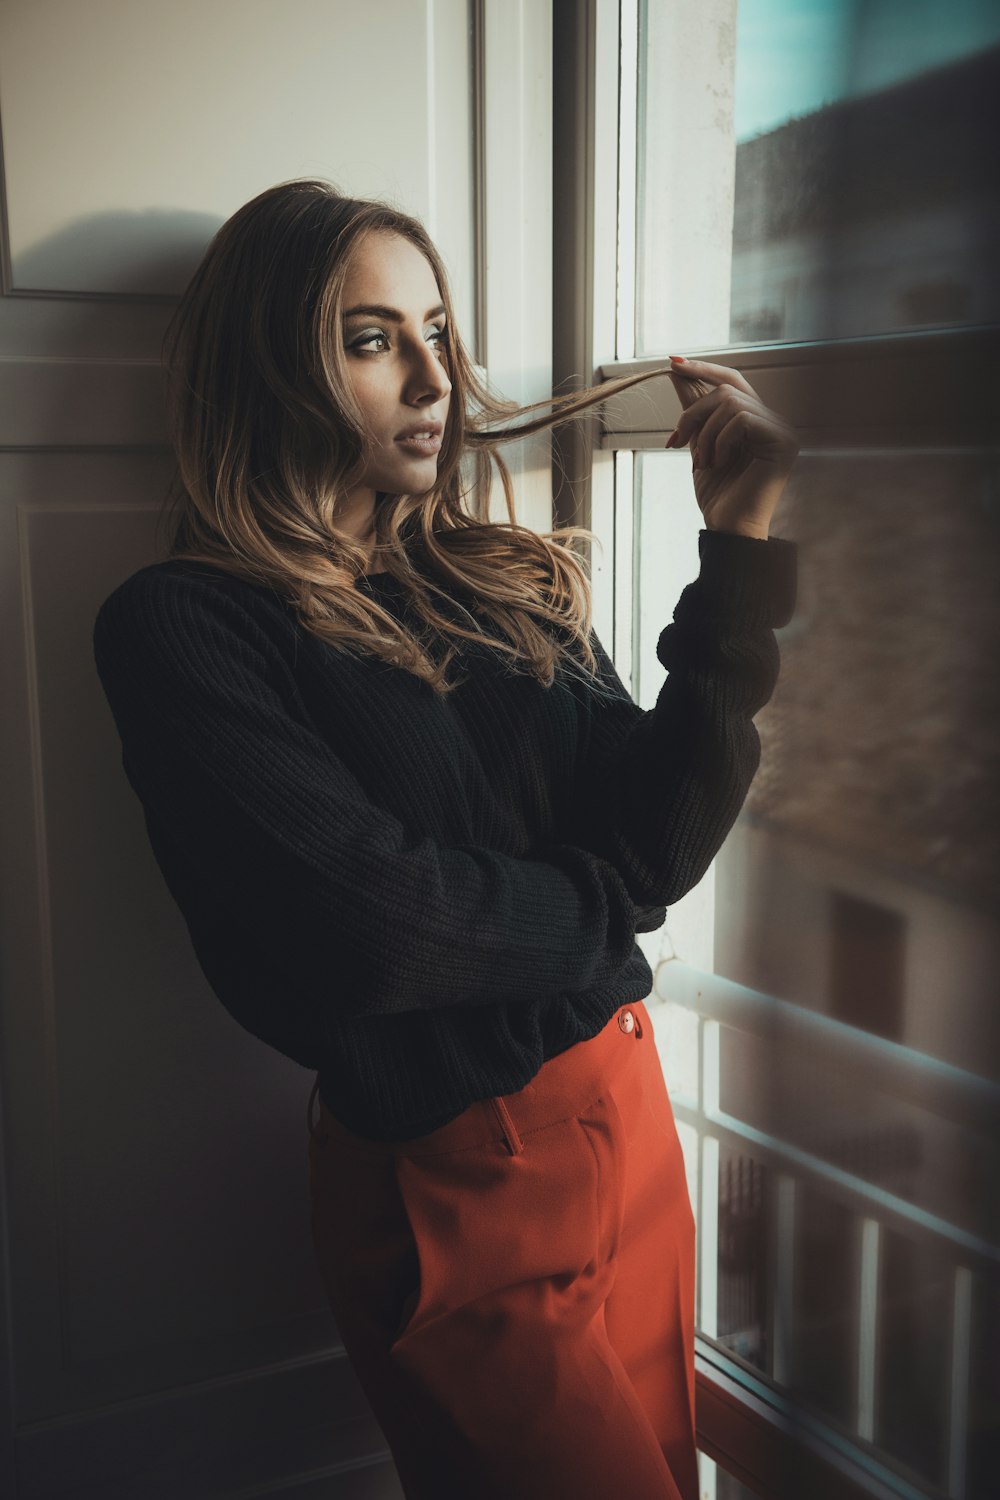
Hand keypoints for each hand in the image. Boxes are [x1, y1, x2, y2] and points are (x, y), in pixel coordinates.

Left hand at [665, 356, 797, 539]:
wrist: (728, 527)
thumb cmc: (718, 493)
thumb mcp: (699, 443)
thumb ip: (694, 409)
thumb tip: (678, 371)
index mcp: (757, 420)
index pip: (732, 381)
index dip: (703, 369)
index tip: (672, 363)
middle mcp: (775, 421)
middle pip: (727, 389)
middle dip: (694, 412)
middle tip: (676, 440)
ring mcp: (782, 430)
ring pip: (731, 402)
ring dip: (705, 433)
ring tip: (703, 462)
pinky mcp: (783, 440)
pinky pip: (741, 419)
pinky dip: (720, 440)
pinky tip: (719, 462)